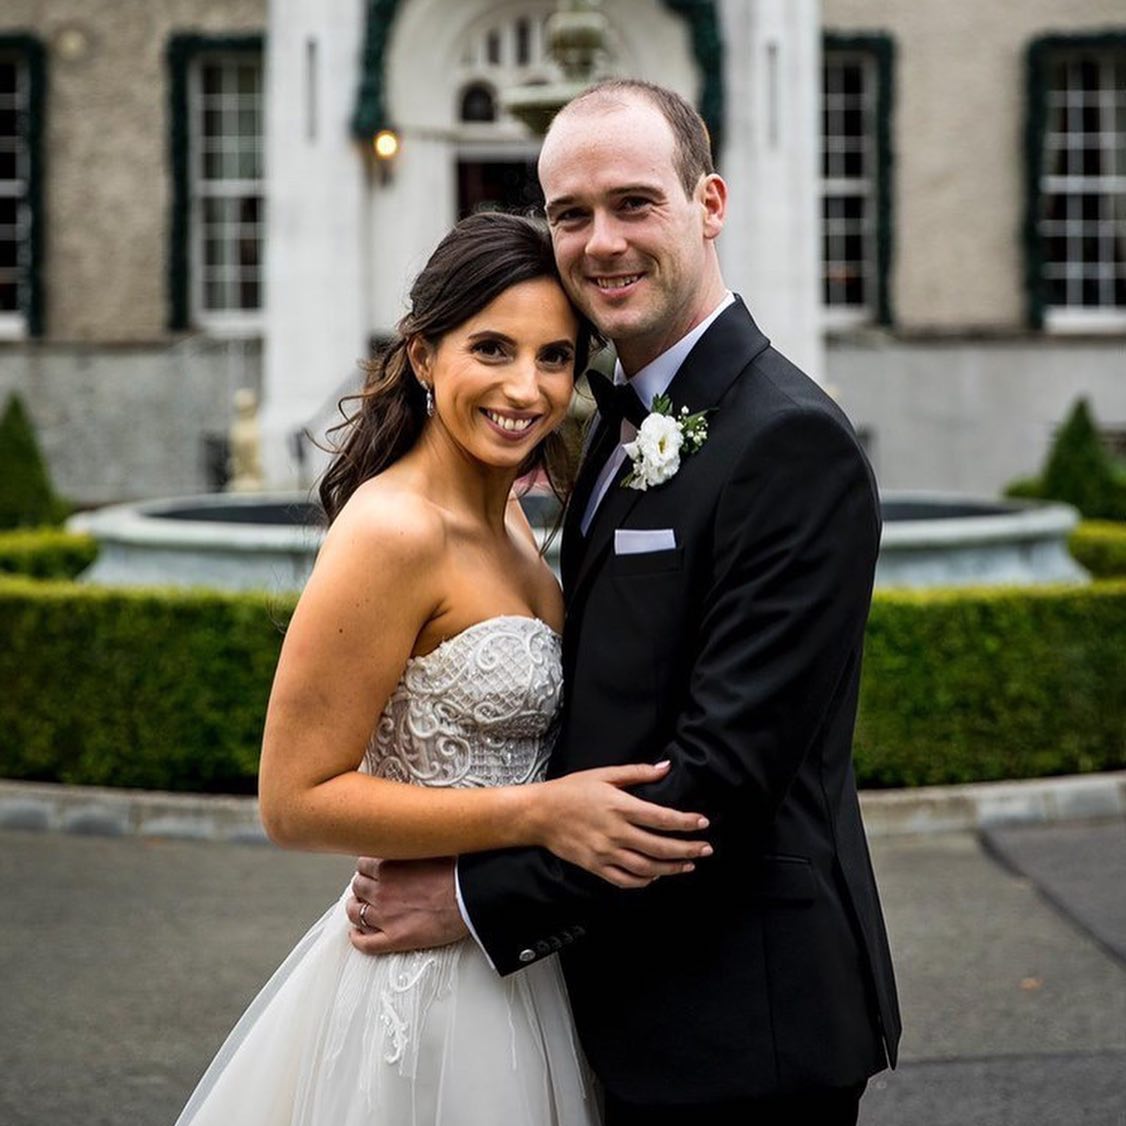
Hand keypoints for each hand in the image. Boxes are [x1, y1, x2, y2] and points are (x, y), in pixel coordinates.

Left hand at [346, 856, 468, 955]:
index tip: (373, 870)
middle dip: (363, 887)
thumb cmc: (458, 874)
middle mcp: (381, 890)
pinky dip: (357, 939)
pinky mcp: (394, 939)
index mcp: (388, 866)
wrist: (471, 899)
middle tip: (370, 888)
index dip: (368, 868)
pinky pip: (365, 943)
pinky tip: (358, 935)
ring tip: (360, 909)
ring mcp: (385, 916)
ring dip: (356, 910)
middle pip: (358, 887)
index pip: (363, 865)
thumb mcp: (432, 848)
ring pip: (355, 913)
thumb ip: (412, 848)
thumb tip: (412, 842)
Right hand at [535, 761, 711, 887]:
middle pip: (659, 847)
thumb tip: (665, 767)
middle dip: (687, 849)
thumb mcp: (604, 775)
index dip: (686, 822)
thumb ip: (636, 773)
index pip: (661, 818)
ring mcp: (605, 853)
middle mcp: (615, 832)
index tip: (703, 823)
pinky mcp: (595, 866)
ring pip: (646, 867)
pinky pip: (624, 880)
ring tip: (689, 865)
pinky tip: (656, 876)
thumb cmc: (571, 790)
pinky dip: (644, 881)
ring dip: (671, 868)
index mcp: (619, 807)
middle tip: (706, 849)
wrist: (539, 814)